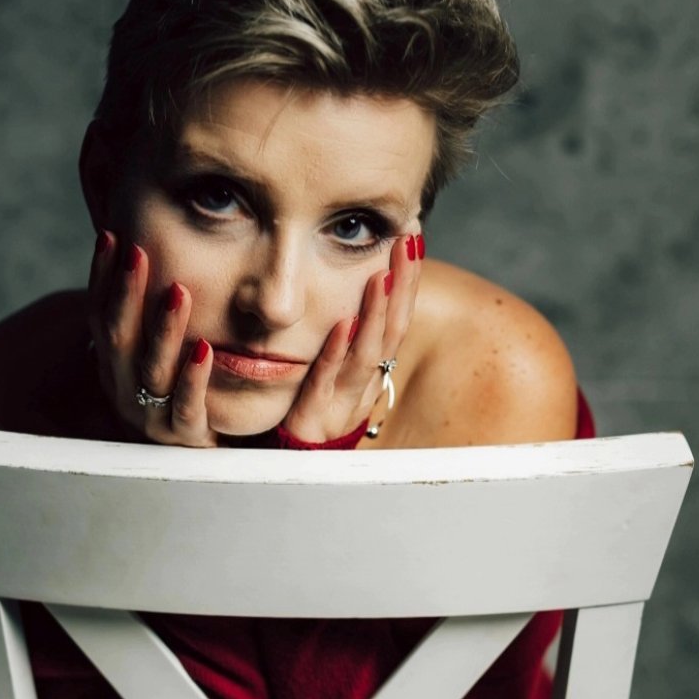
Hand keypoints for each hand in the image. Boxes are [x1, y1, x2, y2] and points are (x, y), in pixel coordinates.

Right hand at [87, 231, 218, 446]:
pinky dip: (194, 377)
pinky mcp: (184, 434)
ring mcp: (150, 413)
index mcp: (112, 362)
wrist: (201, 446)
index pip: (98, 312)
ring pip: (150, 369)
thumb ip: (145, 306)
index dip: (101, 275)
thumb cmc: (178, 385)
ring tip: (179, 292)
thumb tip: (141, 246)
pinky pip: (186, 406)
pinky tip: (205, 349)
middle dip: (126, 292)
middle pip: (117, 337)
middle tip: (138, 252)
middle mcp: (122, 387)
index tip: (110, 234)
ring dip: (164, 329)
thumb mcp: (155, 343)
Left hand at [278, 232, 422, 442]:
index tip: (411, 235)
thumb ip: (348, 331)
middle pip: (391, 328)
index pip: (396, 314)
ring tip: (381, 275)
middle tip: (406, 240)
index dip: (407, 277)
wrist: (288, 463)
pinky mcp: (313, 416)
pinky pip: (327, 380)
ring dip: (375, 312)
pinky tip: (342, 324)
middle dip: (402, 282)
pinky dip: (337, 351)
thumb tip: (360, 282)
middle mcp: (364, 381)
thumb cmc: (310, 408)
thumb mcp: (333, 367)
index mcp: (370, 366)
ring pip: (366, 352)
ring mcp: (342, 399)